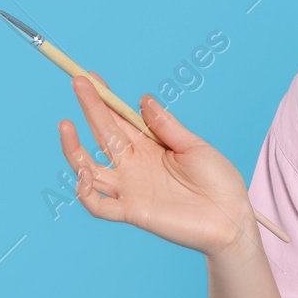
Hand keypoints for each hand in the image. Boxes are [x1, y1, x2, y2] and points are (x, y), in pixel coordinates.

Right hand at [58, 71, 256, 256]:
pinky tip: (84, 172)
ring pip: (90, 169)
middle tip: (78, 81)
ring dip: (73, 149)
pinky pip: (99, 205)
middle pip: (104, 134)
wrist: (231, 219)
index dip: (105, 99)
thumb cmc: (219, 182)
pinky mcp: (132, 211)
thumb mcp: (195, 146)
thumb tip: (142, 99)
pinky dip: (85, 192)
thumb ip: (166, 126)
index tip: (90, 78)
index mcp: (151, 147)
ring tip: (65, 125)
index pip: (121, 119)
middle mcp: (135, 166)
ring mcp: (131, 188)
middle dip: (91, 108)